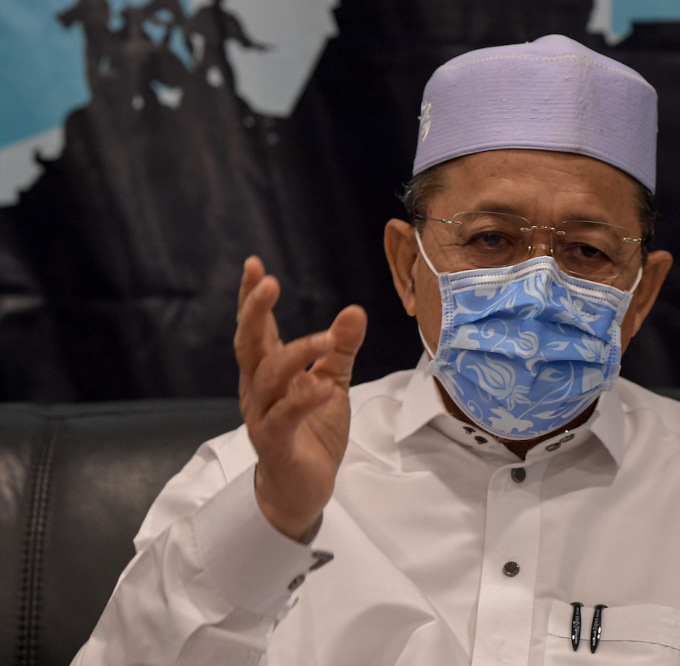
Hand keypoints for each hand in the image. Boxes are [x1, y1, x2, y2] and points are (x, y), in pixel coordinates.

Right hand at [234, 256, 366, 540]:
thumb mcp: (333, 381)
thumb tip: (355, 310)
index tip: (254, 265)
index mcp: (268, 372)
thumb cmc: (313, 432)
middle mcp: (259, 390)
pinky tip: (321, 387)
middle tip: (269, 283)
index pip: (257, 328)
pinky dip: (303, 400)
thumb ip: (341, 348)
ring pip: (270, 378)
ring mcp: (264, 416)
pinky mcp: (277, 444)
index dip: (252, 298)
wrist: (303, 488)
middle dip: (255, 312)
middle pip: (249, 345)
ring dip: (296, 354)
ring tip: (325, 339)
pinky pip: (285, 418)